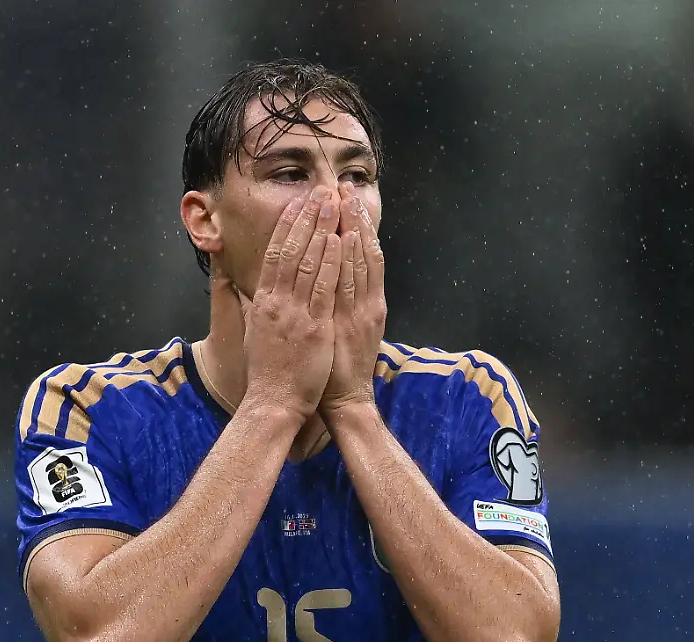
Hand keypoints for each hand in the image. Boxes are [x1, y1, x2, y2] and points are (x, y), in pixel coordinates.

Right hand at [242, 187, 341, 424]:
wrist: (273, 403)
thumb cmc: (267, 374)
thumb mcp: (253, 333)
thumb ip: (253, 307)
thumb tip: (247, 288)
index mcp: (263, 302)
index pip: (274, 254)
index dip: (287, 225)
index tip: (298, 202)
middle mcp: (278, 303)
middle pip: (292, 250)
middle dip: (307, 217)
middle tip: (320, 191)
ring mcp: (296, 314)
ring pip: (309, 262)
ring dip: (323, 229)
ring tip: (334, 204)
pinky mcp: (315, 328)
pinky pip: (324, 288)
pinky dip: (332, 262)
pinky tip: (340, 241)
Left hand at [320, 194, 386, 421]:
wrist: (345, 402)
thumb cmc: (335, 370)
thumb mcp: (341, 332)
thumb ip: (337, 307)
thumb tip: (326, 284)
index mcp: (366, 304)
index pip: (362, 256)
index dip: (356, 227)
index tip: (346, 200)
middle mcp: (367, 303)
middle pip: (362, 252)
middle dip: (354, 218)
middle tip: (345, 187)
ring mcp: (360, 312)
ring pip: (358, 263)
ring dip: (352, 229)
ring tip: (345, 199)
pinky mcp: (351, 324)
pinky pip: (348, 287)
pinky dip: (348, 260)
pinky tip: (344, 237)